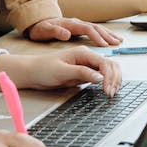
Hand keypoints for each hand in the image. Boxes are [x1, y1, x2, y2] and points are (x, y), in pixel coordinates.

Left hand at [0, 47, 123, 96]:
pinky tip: (106, 89)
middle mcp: (87, 57)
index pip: (104, 63)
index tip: (107, 90)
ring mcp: (87, 65)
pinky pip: (101, 76)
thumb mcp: (62, 72)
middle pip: (110, 65)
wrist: (32, 72)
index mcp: (83, 52)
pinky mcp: (84, 72)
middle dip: (114, 79)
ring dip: (113, 80)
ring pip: (108, 70)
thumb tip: (100, 78)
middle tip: (110, 94)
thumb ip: (82, 73)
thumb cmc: (43, 69)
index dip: (109, 77)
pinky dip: (107, 82)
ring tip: (111, 92)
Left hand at [26, 16, 122, 46]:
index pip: (87, 29)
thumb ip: (55, 31)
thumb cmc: (41, 29)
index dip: (97, 37)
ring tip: (119, 40)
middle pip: (96, 27)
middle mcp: (77, 23)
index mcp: (70, 24)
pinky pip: (95, 30)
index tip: (105, 44)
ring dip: (108, 34)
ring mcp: (79, 24)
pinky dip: (104, 34)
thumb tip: (66, 34)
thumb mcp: (44, 31)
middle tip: (117, 43)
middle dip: (107, 35)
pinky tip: (110, 38)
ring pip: (97, 28)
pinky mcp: (79, 28)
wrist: (37, 21)